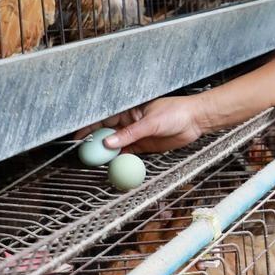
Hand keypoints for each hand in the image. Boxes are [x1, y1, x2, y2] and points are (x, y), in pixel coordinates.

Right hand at [74, 95, 205, 153]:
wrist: (195, 120)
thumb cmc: (176, 112)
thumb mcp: (151, 122)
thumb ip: (130, 134)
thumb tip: (108, 142)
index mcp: (129, 110)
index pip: (104, 119)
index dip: (90, 128)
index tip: (78, 138)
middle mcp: (130, 122)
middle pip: (107, 133)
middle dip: (96, 143)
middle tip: (85, 154)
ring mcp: (136, 134)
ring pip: (116, 145)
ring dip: (107, 153)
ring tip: (96, 161)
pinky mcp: (144, 145)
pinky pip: (127, 153)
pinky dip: (120, 159)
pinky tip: (113, 164)